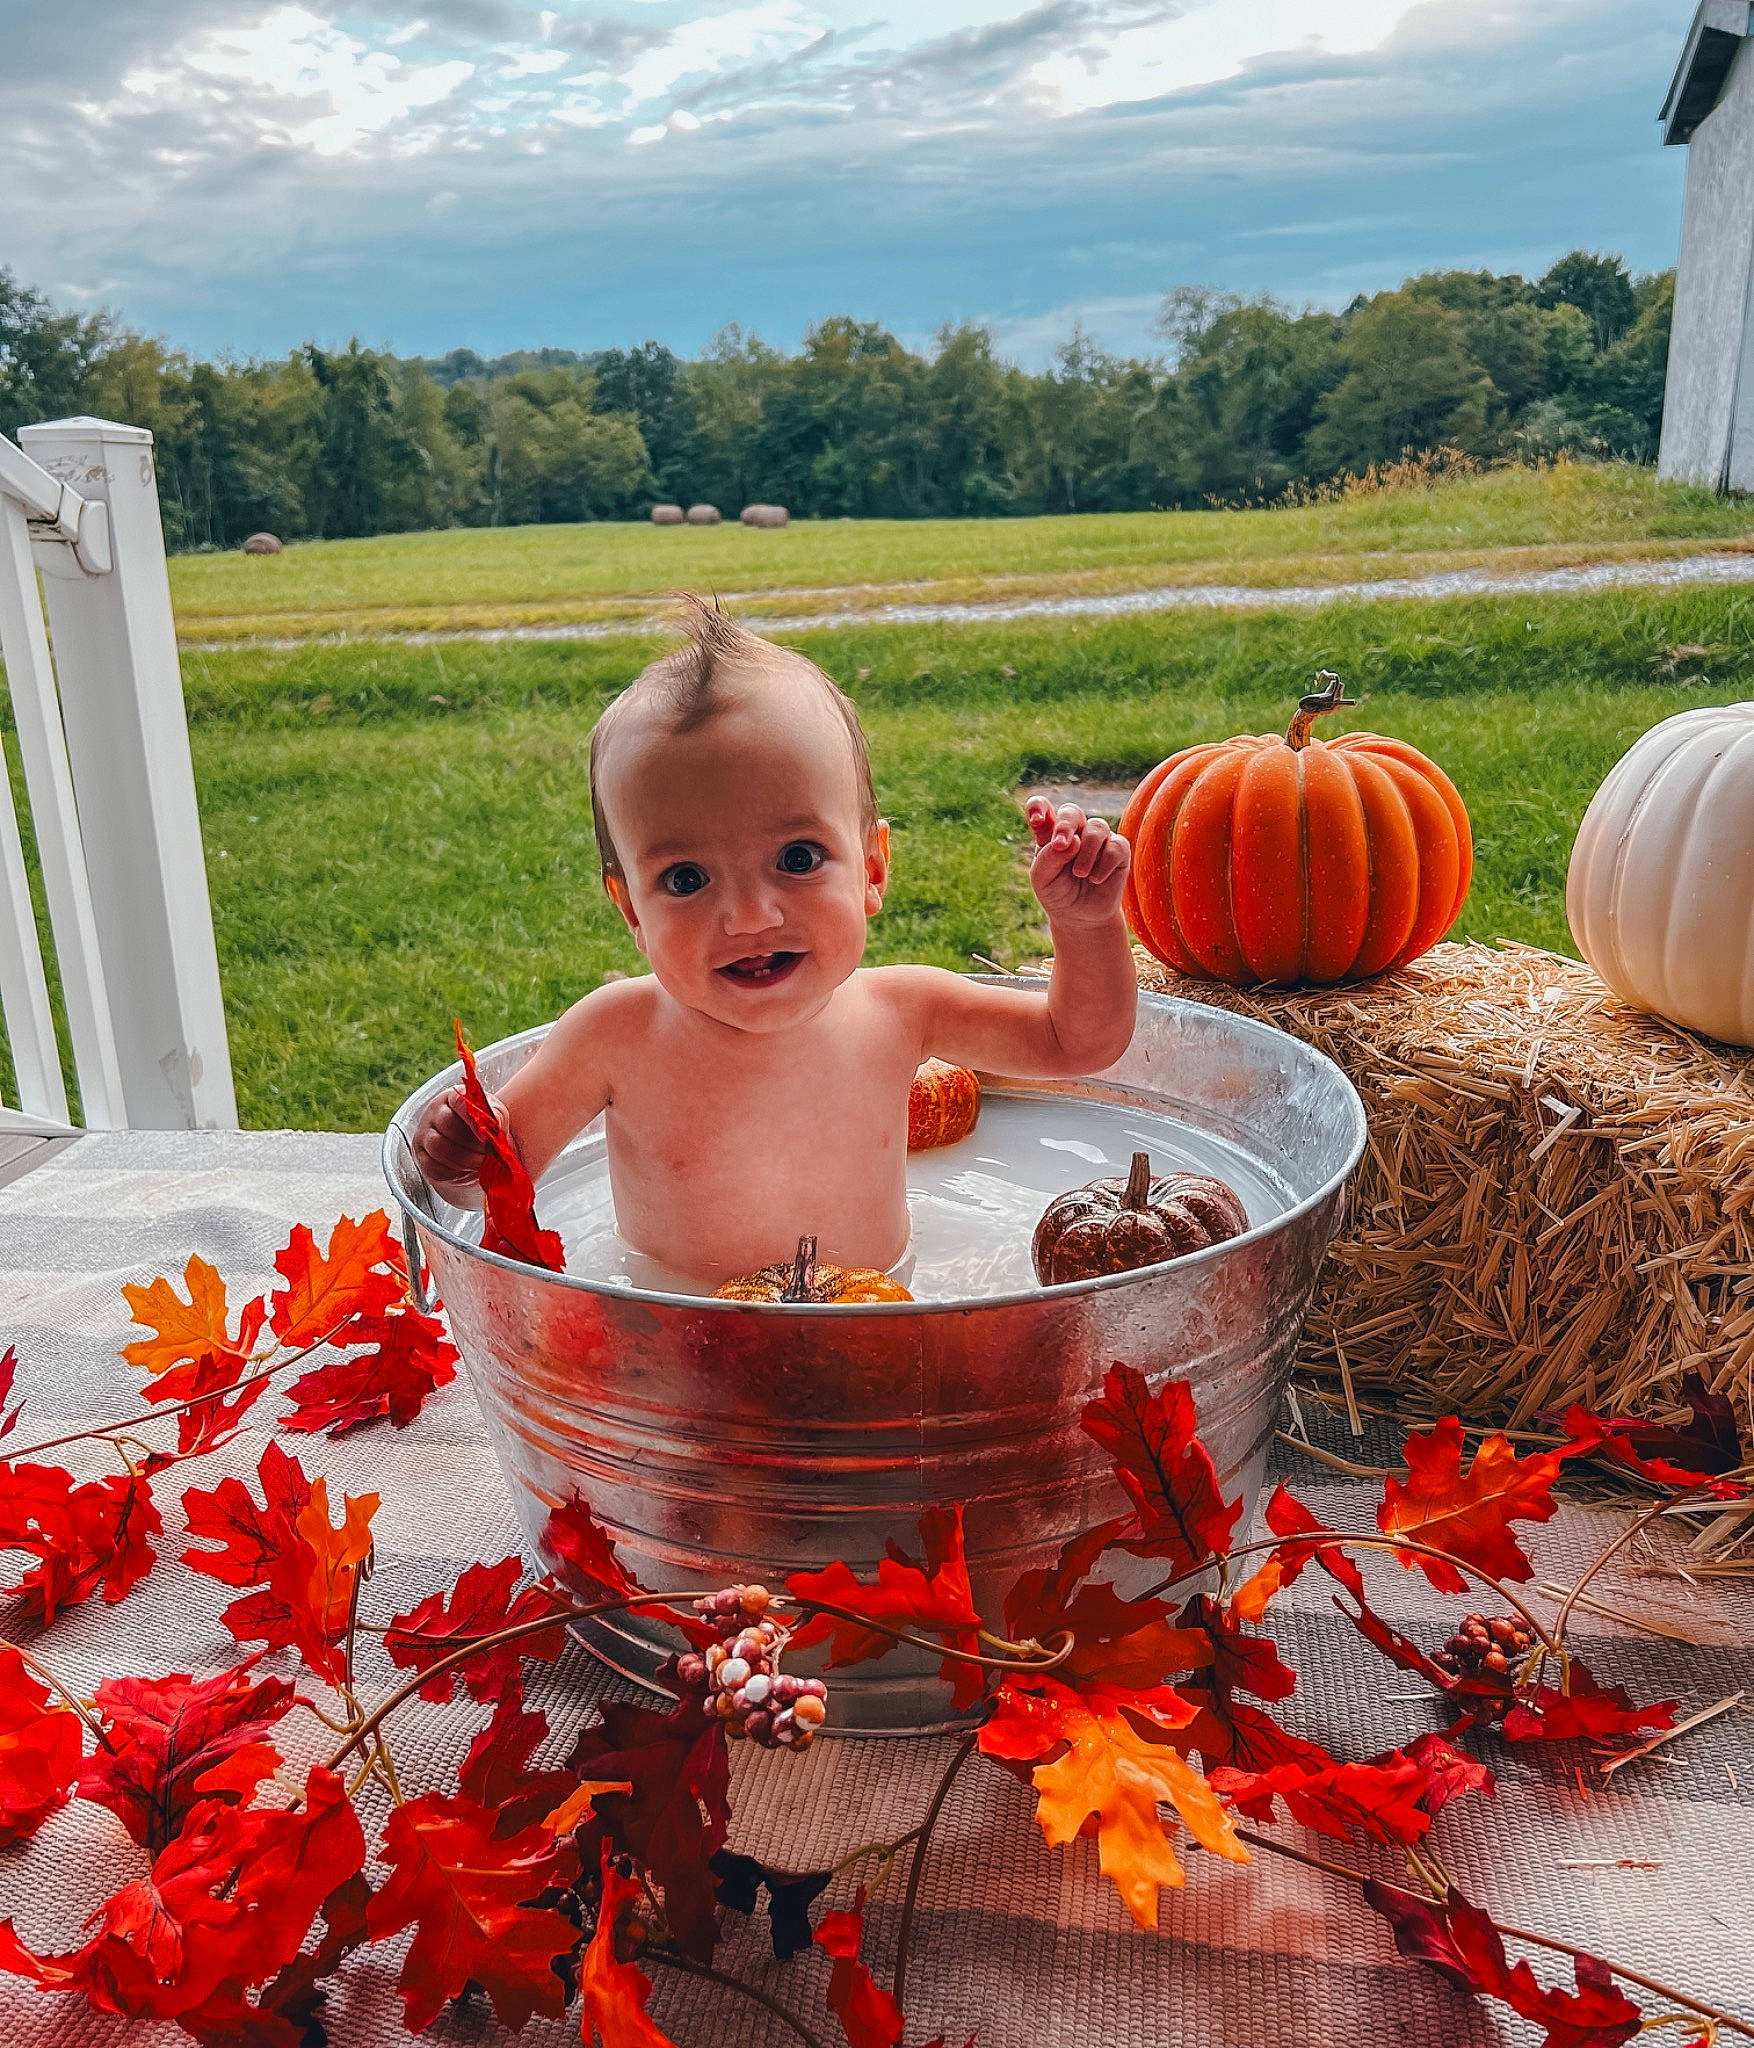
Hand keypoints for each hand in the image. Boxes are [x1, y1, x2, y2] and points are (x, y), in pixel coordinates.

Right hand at [412, 1083, 504, 1196]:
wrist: (480, 1144)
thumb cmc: (485, 1127)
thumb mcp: (496, 1118)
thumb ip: (495, 1120)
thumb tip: (491, 1130)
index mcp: (454, 1097)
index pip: (460, 1102)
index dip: (473, 1121)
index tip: (487, 1136)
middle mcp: (435, 1112)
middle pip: (447, 1126)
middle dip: (471, 1144)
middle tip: (486, 1154)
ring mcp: (424, 1134)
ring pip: (438, 1148)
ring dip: (463, 1160)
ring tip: (478, 1163)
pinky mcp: (421, 1156)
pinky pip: (433, 1167)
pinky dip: (452, 1172)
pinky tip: (464, 1169)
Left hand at [1025, 797, 1129, 927]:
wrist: (1080, 917)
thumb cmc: (1058, 893)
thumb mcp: (1043, 879)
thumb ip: (1049, 857)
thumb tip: (1073, 841)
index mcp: (1049, 833)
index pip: (1042, 807)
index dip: (1038, 807)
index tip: (1036, 820)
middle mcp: (1074, 831)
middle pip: (1071, 812)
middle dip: (1065, 826)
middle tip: (1060, 845)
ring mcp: (1098, 838)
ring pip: (1096, 827)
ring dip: (1086, 852)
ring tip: (1080, 873)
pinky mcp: (1119, 850)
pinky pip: (1116, 845)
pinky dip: (1104, 864)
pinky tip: (1095, 879)